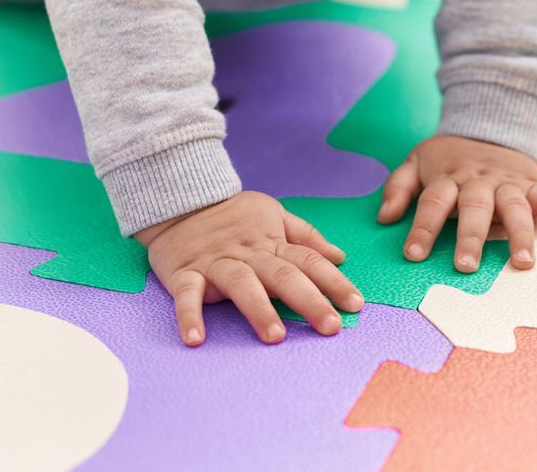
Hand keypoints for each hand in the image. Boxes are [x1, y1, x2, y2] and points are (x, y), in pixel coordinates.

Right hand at [135, 190, 363, 346]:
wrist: (179, 198)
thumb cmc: (231, 213)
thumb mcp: (272, 213)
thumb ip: (305, 235)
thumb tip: (339, 256)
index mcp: (271, 242)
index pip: (309, 260)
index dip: (333, 282)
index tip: (356, 305)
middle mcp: (248, 254)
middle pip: (283, 275)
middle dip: (309, 300)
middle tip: (331, 326)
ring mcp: (217, 263)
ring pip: (242, 284)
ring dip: (258, 309)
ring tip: (275, 336)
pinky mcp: (185, 273)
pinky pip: (187, 295)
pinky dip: (189, 316)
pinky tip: (195, 339)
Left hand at [377, 134, 536, 271]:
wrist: (486, 123)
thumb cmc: (448, 157)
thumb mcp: (416, 162)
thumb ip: (399, 187)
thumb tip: (384, 217)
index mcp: (448, 177)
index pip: (432, 202)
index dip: (421, 227)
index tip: (412, 254)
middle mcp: (479, 181)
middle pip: (475, 208)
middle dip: (471, 237)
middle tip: (466, 266)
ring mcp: (507, 182)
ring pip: (515, 207)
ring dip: (521, 234)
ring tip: (525, 263)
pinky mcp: (532, 183)